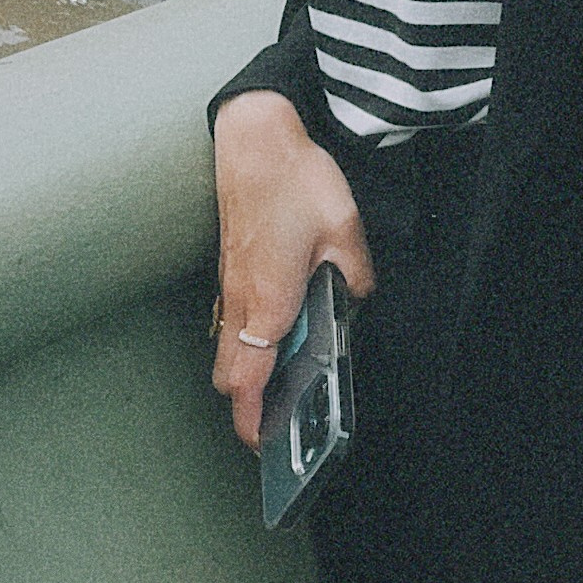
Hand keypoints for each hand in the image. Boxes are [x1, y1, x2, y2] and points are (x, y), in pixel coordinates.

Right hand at [211, 91, 374, 446]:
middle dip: (247, 405)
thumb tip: (355, 297)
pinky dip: (243, 341)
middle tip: (276, 419)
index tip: (263, 445)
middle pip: (229, 375)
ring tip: (278, 381)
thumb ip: (354, 274)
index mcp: (270, 300)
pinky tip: (274, 328)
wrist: (253, 138)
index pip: (249, 379)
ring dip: (244, 372)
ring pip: (226, 349)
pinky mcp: (229, 268)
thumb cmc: (295, 179)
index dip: (252, 419)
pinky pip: (230, 321)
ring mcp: (230, 284)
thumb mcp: (344, 228)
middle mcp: (242, 300)